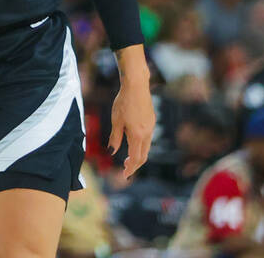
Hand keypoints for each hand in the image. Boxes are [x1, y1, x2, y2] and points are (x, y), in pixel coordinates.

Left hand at [108, 46, 154, 177]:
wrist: (136, 87)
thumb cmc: (123, 102)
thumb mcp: (116, 120)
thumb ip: (115, 138)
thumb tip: (112, 152)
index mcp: (138, 135)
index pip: (136, 158)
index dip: (130, 168)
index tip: (124, 175)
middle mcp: (147, 133)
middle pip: (143, 155)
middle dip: (135, 164)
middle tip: (125, 169)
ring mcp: (151, 127)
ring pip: (146, 147)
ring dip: (138, 155)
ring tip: (127, 158)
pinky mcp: (151, 121)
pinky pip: (147, 138)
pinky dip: (141, 146)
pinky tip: (132, 142)